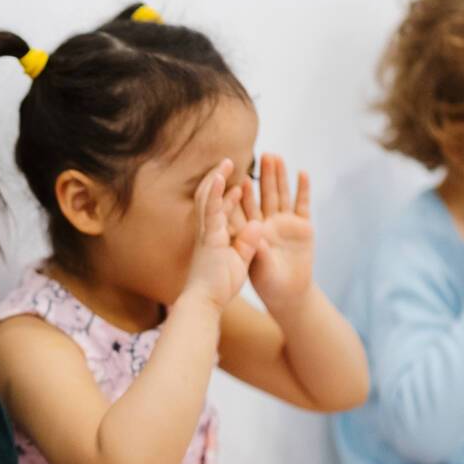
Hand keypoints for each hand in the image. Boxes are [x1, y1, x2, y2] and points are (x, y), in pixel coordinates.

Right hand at [182, 160, 258, 309]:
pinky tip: (223, 177)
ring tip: (226, 162)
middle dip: (218, 180)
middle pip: (210, 198)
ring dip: (217, 178)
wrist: (205, 301)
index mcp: (213, 237)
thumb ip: (247, 242)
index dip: (227, 195)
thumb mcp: (239, 260)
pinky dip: (217, 192)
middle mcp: (207, 231)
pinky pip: (212, 209)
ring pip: (209, 198)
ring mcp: (206, 232)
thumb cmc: (219, 286)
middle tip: (228, 163)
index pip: (218, 209)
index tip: (238, 183)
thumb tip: (257, 225)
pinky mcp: (209, 236)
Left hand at [237, 154, 314, 311]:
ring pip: (281, 195)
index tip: (240, 176)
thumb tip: (257, 231)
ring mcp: (284, 223)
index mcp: (250, 231)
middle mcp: (266, 223)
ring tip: (277, 157)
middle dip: (263, 176)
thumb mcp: (259, 268)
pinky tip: (302, 174)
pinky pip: (302, 205)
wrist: (288, 294)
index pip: (244, 207)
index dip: (243, 193)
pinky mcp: (302, 227)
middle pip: (263, 195)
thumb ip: (257, 250)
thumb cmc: (267, 283)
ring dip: (279, 177)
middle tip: (262, 155)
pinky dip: (303, 190)